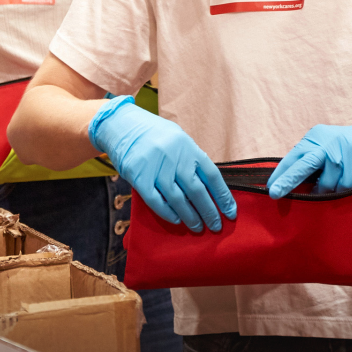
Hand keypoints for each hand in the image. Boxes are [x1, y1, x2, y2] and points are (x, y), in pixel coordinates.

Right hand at [88, 95, 235, 232]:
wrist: (121, 124)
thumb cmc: (153, 133)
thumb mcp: (178, 139)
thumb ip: (191, 159)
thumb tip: (208, 187)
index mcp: (188, 147)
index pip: (212, 176)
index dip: (223, 196)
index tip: (230, 212)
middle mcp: (174, 157)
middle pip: (197, 191)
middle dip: (209, 212)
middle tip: (215, 226)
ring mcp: (156, 168)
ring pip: (178, 199)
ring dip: (190, 216)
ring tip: (197, 227)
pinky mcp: (138, 177)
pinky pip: (156, 201)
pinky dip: (167, 213)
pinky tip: (176, 220)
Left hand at [267, 120, 351, 198]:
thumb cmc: (344, 147)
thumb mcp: (324, 145)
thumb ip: (309, 158)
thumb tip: (287, 181)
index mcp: (314, 138)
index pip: (293, 157)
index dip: (280, 173)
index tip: (270, 187)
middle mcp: (327, 144)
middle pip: (304, 166)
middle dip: (288, 181)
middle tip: (275, 194)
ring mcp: (343, 153)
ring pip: (326, 184)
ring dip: (326, 191)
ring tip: (332, 184)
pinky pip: (343, 187)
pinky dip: (342, 191)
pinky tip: (347, 181)